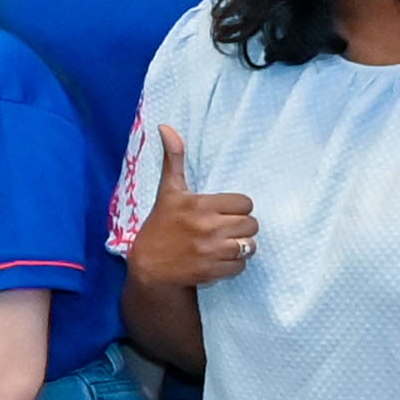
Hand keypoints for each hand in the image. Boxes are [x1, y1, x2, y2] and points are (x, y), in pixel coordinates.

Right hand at [132, 129, 255, 288]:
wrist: (149, 267)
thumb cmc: (160, 226)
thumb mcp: (168, 192)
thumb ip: (174, 160)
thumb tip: (166, 127)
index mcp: (200, 205)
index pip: (245, 203)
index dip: (237, 209)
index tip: (223, 213)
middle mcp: (207, 228)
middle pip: (251, 225)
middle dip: (241, 228)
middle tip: (225, 229)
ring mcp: (211, 251)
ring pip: (249, 246)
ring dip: (240, 247)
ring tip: (224, 245)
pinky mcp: (213, 271)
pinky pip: (240, 266)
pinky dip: (233, 265)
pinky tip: (218, 260)